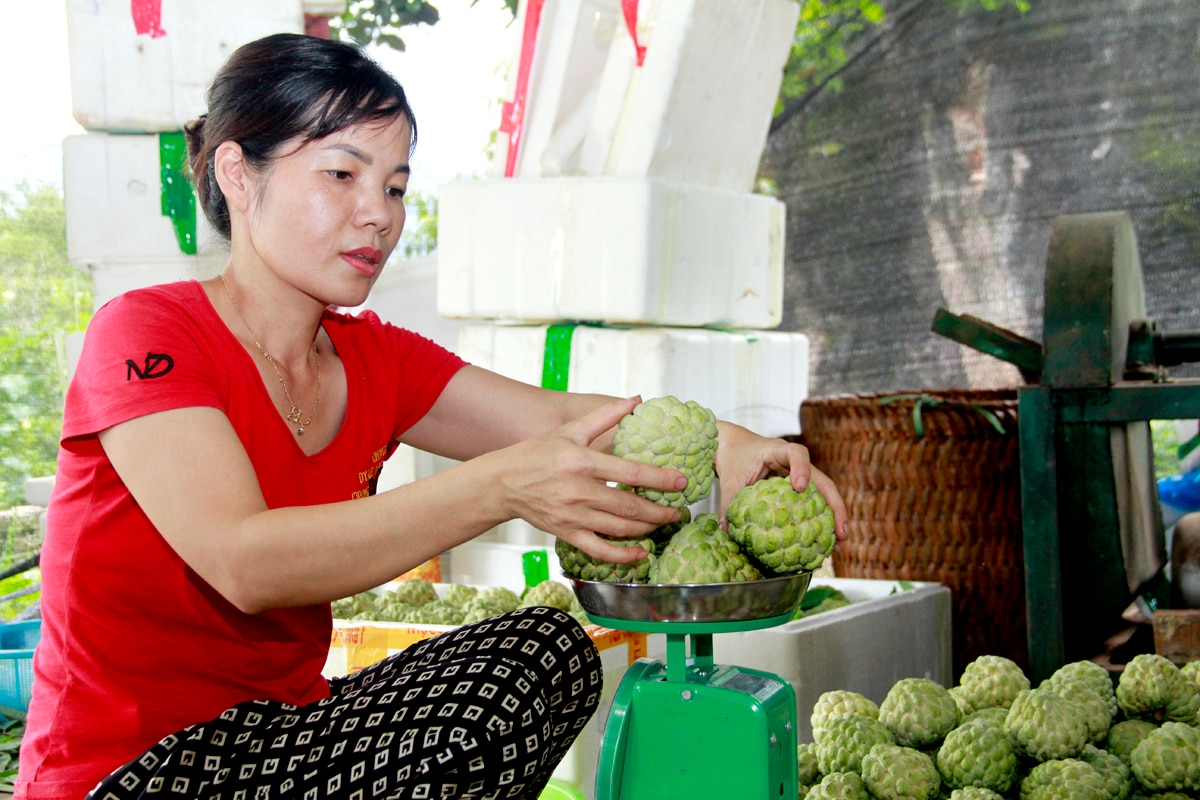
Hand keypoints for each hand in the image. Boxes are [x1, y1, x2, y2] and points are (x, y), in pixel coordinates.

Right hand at [496, 396, 685, 562]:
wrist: (503, 482)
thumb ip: (606, 415)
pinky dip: (623, 556)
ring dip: (647, 529)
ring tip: (664, 523)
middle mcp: (579, 491)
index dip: (661, 479)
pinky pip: (600, 550)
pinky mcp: (567, 533)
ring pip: (620, 528)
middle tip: (679, 510)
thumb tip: (635, 399)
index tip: (682, 481)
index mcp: (582, 462)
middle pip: (630, 506)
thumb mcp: (571, 430)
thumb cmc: (537, 453)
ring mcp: (573, 516)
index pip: (631, 473)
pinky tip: (641, 553)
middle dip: (660, 510)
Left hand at [714, 423, 848, 540]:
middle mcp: (795, 462)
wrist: (735, 447)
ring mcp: (801, 475)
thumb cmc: (734, 458)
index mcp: (777, 451)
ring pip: (824, 493)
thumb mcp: (729, 479)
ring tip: (840, 541)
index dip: (801, 468)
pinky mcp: (800, 487)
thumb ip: (729, 502)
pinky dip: (822, 518)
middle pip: (822, 480)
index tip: (799, 487)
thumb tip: (726, 530)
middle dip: (834, 505)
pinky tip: (825, 539)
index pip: (796, 453)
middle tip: (840, 531)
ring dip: (834, 515)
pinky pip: (816, 501)